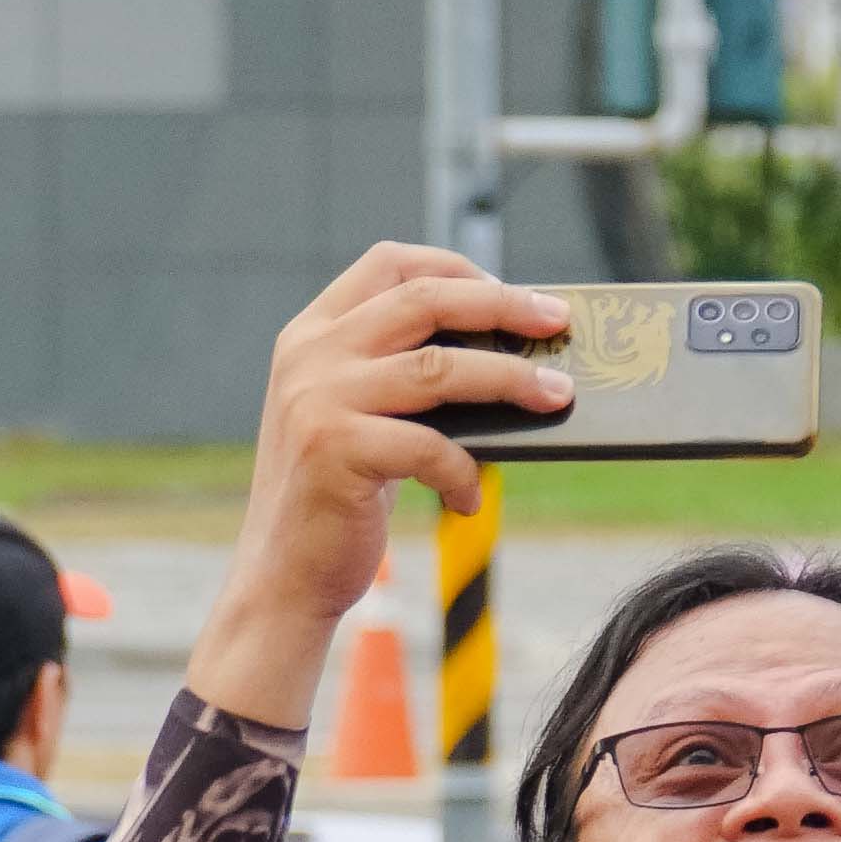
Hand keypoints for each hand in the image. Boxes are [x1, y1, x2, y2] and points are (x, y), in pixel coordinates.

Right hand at [186, 246, 570, 734]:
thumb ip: (402, 377)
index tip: (509, 291)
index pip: (389, 263)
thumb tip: (505, 357)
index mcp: (312, 333)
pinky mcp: (335, 452)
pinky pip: (429, 446)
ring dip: (510, 380)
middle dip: (503, 306)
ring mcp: (318, 400)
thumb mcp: (358, 419)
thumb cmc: (336, 501)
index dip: (457, 267)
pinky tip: (470, 498)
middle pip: (425, 300)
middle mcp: (310, 354)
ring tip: (557, 398)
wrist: (282, 578)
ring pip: (438, 367)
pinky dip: (464, 471)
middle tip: (558, 322)